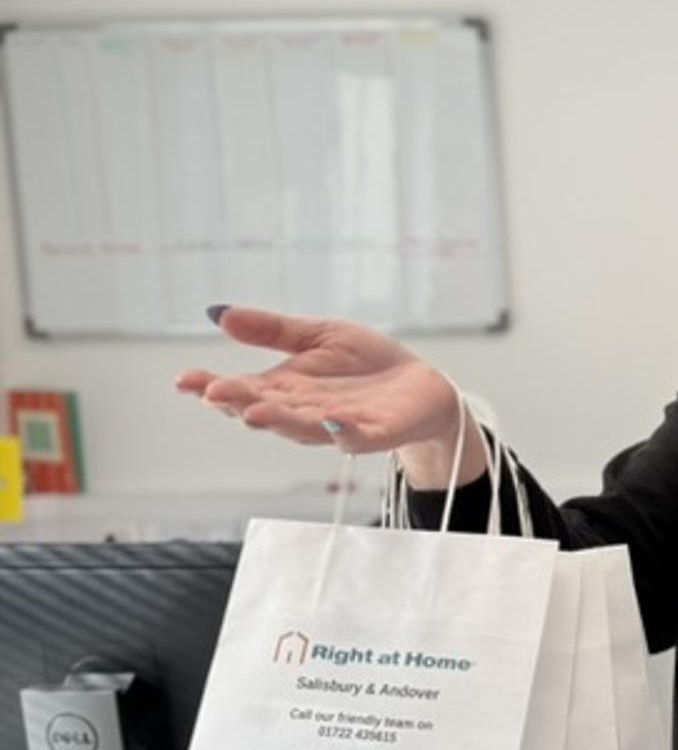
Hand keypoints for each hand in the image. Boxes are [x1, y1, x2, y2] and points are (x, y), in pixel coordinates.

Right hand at [175, 306, 482, 487]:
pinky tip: (332, 422)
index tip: (184, 379)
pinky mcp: (375, 433)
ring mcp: (338, 427)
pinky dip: (344, 432)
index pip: (242, 389)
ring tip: (255, 411)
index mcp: (286, 390)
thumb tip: (217, 312)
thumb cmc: (366, 365)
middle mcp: (304, 413)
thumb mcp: (316, 336)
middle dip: (239, 403)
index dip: (211, 387)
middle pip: (265, 410)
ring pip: (304, 428)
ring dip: (280, 421)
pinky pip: (356, 436)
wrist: (421, 387)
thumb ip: (272, 330)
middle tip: (214, 393)